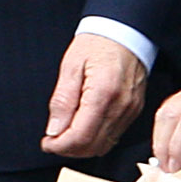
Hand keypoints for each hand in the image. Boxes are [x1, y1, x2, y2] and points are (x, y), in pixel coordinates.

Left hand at [43, 32, 146, 158]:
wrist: (125, 32)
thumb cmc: (98, 43)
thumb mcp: (71, 66)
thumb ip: (62, 100)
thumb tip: (54, 129)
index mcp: (103, 93)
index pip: (80, 136)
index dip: (60, 145)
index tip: (47, 142)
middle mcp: (120, 106)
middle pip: (93, 146)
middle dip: (69, 149)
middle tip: (52, 141)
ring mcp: (130, 110)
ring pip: (105, 145)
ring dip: (82, 147)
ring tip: (65, 136)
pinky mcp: (134, 110)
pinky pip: (114, 135)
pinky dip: (96, 139)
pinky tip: (83, 129)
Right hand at [154, 69, 180, 173]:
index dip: (178, 149)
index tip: (176, 170)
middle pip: (172, 113)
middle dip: (165, 145)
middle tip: (167, 170)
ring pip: (169, 109)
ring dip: (164, 137)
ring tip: (169, 162)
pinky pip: (176, 106)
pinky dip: (171, 129)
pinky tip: (174, 148)